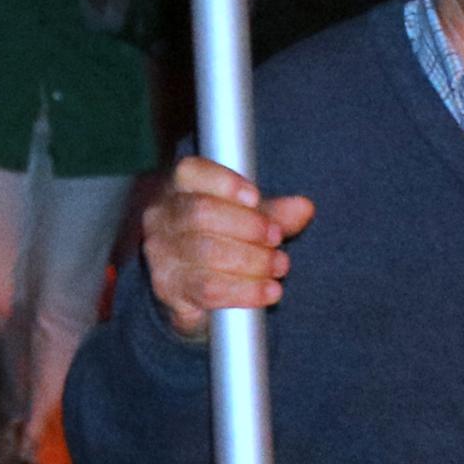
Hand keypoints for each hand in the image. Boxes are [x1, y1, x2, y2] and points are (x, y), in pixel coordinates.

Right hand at [139, 155, 313, 343]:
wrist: (187, 286)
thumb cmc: (217, 240)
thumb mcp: (244, 220)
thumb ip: (272, 213)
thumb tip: (303, 207)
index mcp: (176, 188)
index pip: (191, 172)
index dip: (224, 182)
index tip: (254, 197)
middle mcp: (160, 216)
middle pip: (201, 212)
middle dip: (247, 226)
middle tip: (276, 238)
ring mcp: (159, 253)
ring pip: (207, 252)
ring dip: (253, 261)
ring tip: (279, 266)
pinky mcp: (167, 288)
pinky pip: (209, 289)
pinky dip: (246, 291)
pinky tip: (269, 290)